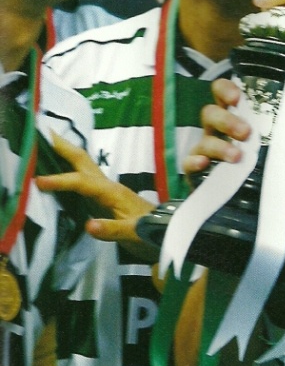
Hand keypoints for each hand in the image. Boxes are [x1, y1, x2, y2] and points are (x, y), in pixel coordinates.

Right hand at [36, 133, 155, 255]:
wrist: (166, 230)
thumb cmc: (151, 232)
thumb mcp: (134, 233)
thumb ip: (113, 229)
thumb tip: (88, 224)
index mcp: (112, 192)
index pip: (82, 182)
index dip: (60, 181)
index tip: (38, 182)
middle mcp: (107, 185)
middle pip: (83, 161)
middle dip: (63, 147)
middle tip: (42, 132)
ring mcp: (106, 189)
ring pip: (83, 166)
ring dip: (65, 154)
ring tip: (45, 144)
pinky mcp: (104, 196)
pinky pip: (82, 178)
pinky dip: (69, 169)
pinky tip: (59, 170)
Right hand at [183, 78, 284, 176]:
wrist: (260, 204)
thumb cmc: (272, 168)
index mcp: (238, 117)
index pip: (224, 94)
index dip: (226, 90)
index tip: (238, 97)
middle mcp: (218, 130)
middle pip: (211, 113)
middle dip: (227, 119)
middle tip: (246, 132)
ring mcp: (206, 151)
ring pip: (202, 139)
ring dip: (218, 145)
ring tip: (236, 156)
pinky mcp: (198, 174)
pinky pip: (188, 164)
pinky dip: (194, 162)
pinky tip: (203, 164)